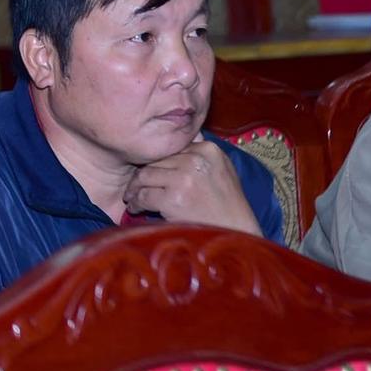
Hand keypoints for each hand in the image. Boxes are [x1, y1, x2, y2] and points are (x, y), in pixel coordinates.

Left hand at [123, 136, 262, 234]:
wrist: (238, 233)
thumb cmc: (229, 205)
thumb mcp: (222, 169)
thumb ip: (200, 154)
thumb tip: (177, 137)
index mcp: (208, 149)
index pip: (171, 149)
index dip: (157, 162)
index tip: (149, 172)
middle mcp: (195, 159)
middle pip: (155, 161)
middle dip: (141, 175)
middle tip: (133, 187)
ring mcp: (184, 178)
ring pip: (144, 176)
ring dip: (134, 189)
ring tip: (132, 198)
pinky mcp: (173, 198)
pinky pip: (143, 196)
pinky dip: (136, 203)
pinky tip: (136, 208)